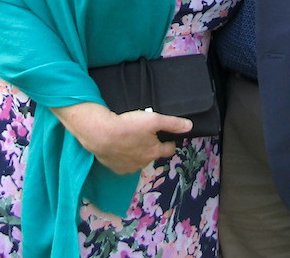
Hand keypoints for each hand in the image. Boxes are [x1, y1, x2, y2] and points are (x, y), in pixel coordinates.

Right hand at [52, 101, 190, 173]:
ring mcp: (128, 168)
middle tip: (143, 134)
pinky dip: (123, 156)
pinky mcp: (115, 168)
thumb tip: (189, 126)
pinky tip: (118, 146)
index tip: (166, 137)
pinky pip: (123, 163)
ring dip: (136, 152)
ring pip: (137, 160)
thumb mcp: (153, 120)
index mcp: (154, 152)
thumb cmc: (128, 126)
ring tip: (129, 139)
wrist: (100, 134)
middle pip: (152, 155)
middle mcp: (143, 163)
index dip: (169, 142)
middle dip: (151, 146)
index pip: (169, 149)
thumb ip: (172, 123)